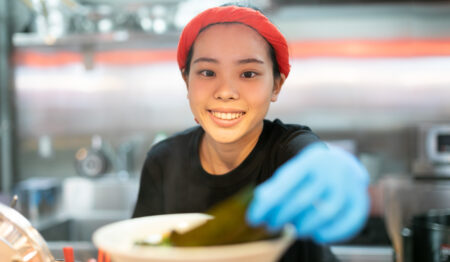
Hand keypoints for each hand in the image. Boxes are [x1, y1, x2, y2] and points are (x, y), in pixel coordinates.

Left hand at [247, 142, 369, 243]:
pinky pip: (349, 222)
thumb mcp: (291, 172)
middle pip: (304, 198)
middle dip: (283, 216)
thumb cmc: (308, 172)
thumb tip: (257, 206)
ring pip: (327, 211)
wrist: (341, 162)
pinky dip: (332, 233)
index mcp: (310, 161)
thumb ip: (274, 188)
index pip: (285, 183)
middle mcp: (331, 171)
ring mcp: (349, 186)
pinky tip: (317, 236)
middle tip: (271, 226)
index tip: (252, 218)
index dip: (267, 203)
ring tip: (294, 230)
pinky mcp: (360, 202)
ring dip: (306, 226)